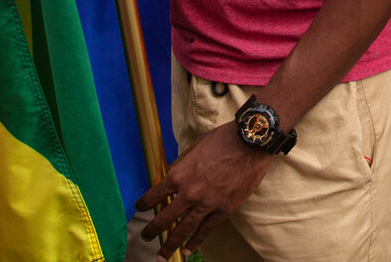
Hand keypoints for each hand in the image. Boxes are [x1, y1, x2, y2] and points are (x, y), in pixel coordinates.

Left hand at [138, 121, 273, 258]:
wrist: (250, 142)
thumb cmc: (222, 140)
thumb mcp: (195, 147)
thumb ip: (181, 164)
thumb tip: (169, 173)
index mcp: (179, 175)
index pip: (154, 195)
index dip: (144, 204)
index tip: (140, 208)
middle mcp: (189, 192)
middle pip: (165, 218)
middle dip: (152, 230)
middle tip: (145, 236)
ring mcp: (207, 203)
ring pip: (184, 229)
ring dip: (170, 244)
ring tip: (162, 255)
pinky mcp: (224, 209)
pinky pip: (207, 230)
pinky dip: (196, 241)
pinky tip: (188, 250)